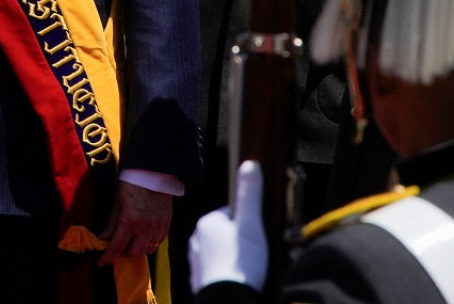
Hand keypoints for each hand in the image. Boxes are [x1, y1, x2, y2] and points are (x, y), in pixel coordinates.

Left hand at [97, 180, 172, 263]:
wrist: (152, 172)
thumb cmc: (131, 184)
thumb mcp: (116, 202)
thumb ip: (111, 223)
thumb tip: (103, 238)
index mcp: (129, 221)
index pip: (117, 247)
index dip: (107, 257)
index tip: (101, 262)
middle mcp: (145, 227)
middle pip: (134, 252)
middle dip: (124, 253)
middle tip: (117, 248)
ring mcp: (158, 226)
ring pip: (148, 249)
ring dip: (138, 249)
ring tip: (130, 241)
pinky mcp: (166, 223)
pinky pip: (159, 241)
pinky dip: (150, 242)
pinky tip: (143, 235)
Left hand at [188, 160, 267, 292]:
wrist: (227, 299)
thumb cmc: (240, 264)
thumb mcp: (250, 224)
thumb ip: (249, 194)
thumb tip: (250, 164)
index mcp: (207, 222)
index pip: (230, 213)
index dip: (247, 223)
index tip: (256, 234)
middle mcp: (197, 239)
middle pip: (225, 233)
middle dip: (240, 241)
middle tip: (254, 254)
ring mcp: (197, 260)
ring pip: (220, 252)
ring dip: (233, 258)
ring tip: (248, 268)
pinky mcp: (199, 279)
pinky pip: (216, 270)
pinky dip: (227, 272)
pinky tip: (238, 278)